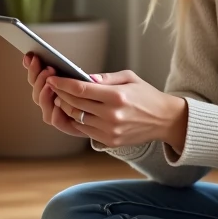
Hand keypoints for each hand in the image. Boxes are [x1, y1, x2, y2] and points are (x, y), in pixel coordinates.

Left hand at [30, 59, 187, 150]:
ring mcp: (110, 131)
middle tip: (53, 86)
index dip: (62, 83)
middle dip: (60, 94)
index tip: (52, 78)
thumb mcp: (129, 78)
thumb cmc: (146, 95)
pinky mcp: (110, 141)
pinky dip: (76, 120)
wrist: (165, 119)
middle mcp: (112, 115)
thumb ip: (104, 78)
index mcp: (116, 96)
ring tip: (61, 98)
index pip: (80, 90)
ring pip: (76, 118)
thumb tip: (82, 77)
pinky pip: (84, 130)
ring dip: (65, 107)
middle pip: (74, 104)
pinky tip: (73, 111)